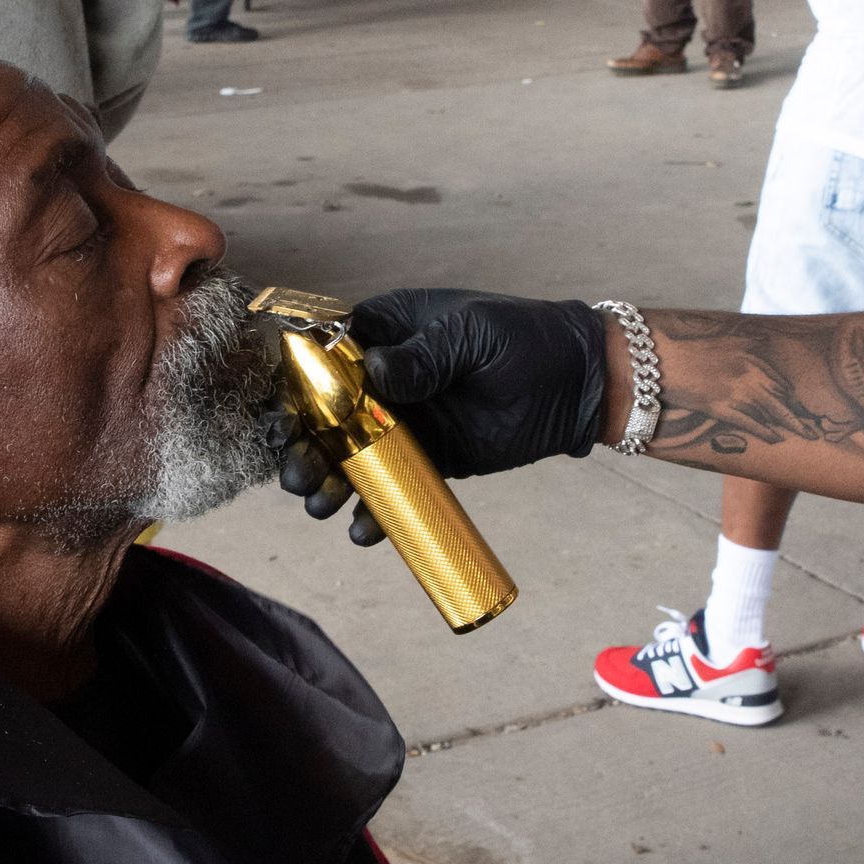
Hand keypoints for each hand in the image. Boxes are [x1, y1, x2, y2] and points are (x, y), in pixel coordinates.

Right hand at [275, 288, 608, 543]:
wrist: (579, 384)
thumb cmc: (524, 339)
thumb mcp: (472, 334)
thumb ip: (425, 355)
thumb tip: (376, 371)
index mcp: (389, 332)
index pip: (325, 357)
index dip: (297, 389)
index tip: (284, 420)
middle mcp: (386, 380)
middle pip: (325, 415)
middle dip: (304, 447)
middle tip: (297, 474)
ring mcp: (404, 424)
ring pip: (350, 455)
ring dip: (329, 482)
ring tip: (321, 505)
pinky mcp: (429, 461)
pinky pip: (392, 487)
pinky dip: (374, 511)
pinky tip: (363, 530)